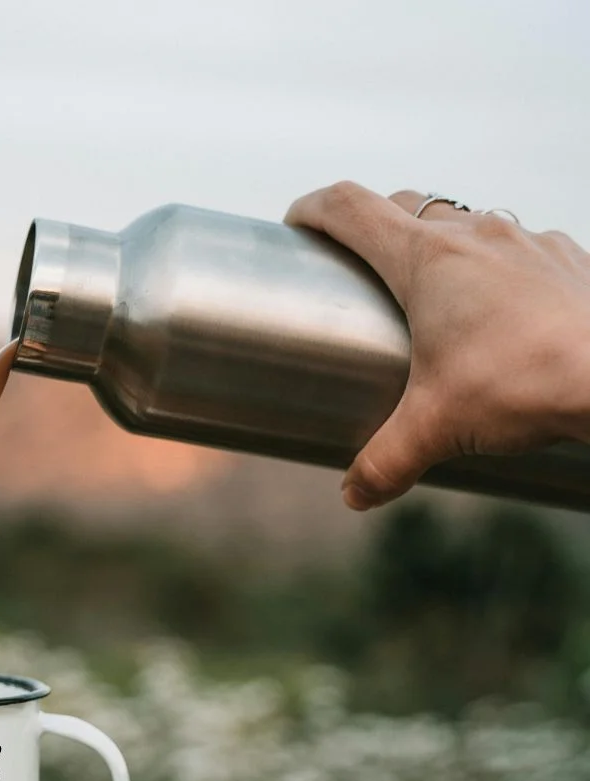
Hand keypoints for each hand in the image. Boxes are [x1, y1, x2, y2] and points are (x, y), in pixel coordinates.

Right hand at [285, 182, 589, 509]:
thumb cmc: (522, 386)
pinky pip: (517, 248)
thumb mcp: (437, 430)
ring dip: (439, 247)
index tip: (296, 225)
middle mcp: (475, 235)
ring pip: (466, 223)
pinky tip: (501, 312)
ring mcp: (526, 241)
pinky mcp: (566, 259)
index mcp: (427, 259)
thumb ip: (385, 462)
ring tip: (432, 296)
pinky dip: (494, 269)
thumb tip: (354, 494)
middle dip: (372, 229)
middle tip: (356, 269)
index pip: (351, 208)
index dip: (313, 210)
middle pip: (404, 206)